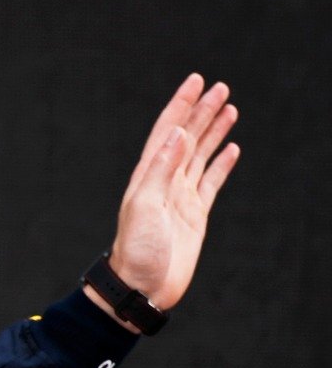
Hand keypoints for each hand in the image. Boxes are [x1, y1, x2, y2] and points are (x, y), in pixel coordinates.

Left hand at [92, 74, 241, 326]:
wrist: (140, 287)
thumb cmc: (136, 249)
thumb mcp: (145, 205)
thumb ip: (161, 169)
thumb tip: (178, 133)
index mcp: (148, 176)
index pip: (167, 131)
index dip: (180, 105)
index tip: (196, 81)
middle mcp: (164, 182)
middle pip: (187, 137)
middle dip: (202, 111)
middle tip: (221, 87)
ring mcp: (180, 197)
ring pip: (201, 155)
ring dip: (214, 132)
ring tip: (229, 109)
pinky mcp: (195, 215)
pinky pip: (210, 182)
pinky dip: (221, 164)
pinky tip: (232, 149)